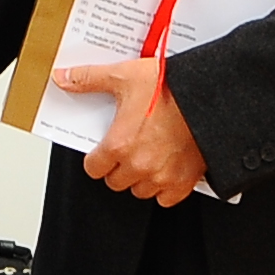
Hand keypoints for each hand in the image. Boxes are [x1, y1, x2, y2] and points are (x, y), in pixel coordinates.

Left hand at [56, 55, 206, 202]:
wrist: (211, 96)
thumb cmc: (172, 86)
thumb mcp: (125, 76)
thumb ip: (90, 79)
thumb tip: (63, 79)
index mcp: (120, 145)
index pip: (94, 168)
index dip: (96, 158)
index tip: (103, 150)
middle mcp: (139, 166)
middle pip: (116, 181)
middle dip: (118, 167)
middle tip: (128, 149)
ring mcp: (162, 176)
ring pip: (140, 190)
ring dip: (140, 178)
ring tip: (147, 156)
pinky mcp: (185, 182)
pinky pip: (166, 198)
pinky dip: (165, 188)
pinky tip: (166, 168)